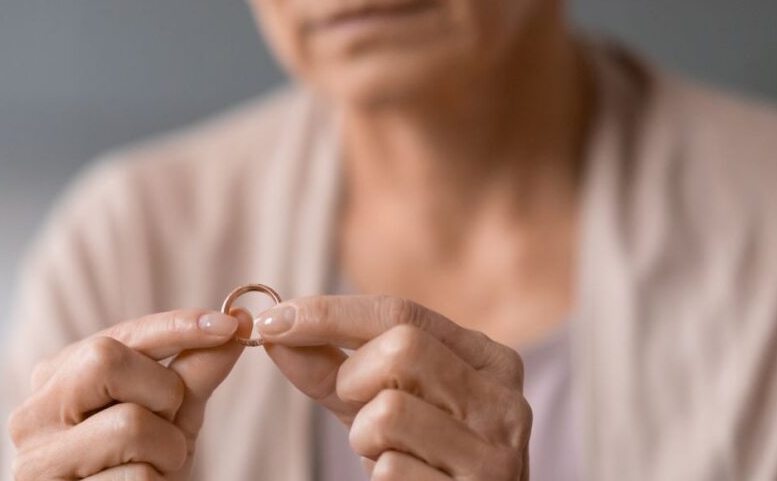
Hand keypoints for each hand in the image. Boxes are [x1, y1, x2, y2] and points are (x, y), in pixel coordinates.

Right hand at [8, 309, 250, 479]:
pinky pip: (137, 478)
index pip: (117, 336)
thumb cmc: (140, 469)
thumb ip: (195, 371)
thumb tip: (237, 320)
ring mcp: (37, 461)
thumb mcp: (170, 416)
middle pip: (104, 361)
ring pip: (128, 425)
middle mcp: (34, 414)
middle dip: (162, 390)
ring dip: (168, 450)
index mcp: (57, 380)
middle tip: (170, 422)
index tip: (227, 323)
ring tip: (157, 468)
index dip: (176, 326)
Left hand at [256, 295, 530, 479]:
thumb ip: (331, 366)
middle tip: (357, 408)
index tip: (272, 321)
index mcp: (487, 360)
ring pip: (389, 411)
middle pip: (401, 349)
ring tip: (386, 454)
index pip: (401, 312)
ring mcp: (496, 452)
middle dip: (355, 379)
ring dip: (364, 437)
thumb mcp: (377, 403)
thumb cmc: (419, 459)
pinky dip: (380, 478)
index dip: (328, 313)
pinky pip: (392, 470)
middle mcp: (504, 399)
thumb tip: (274, 330)